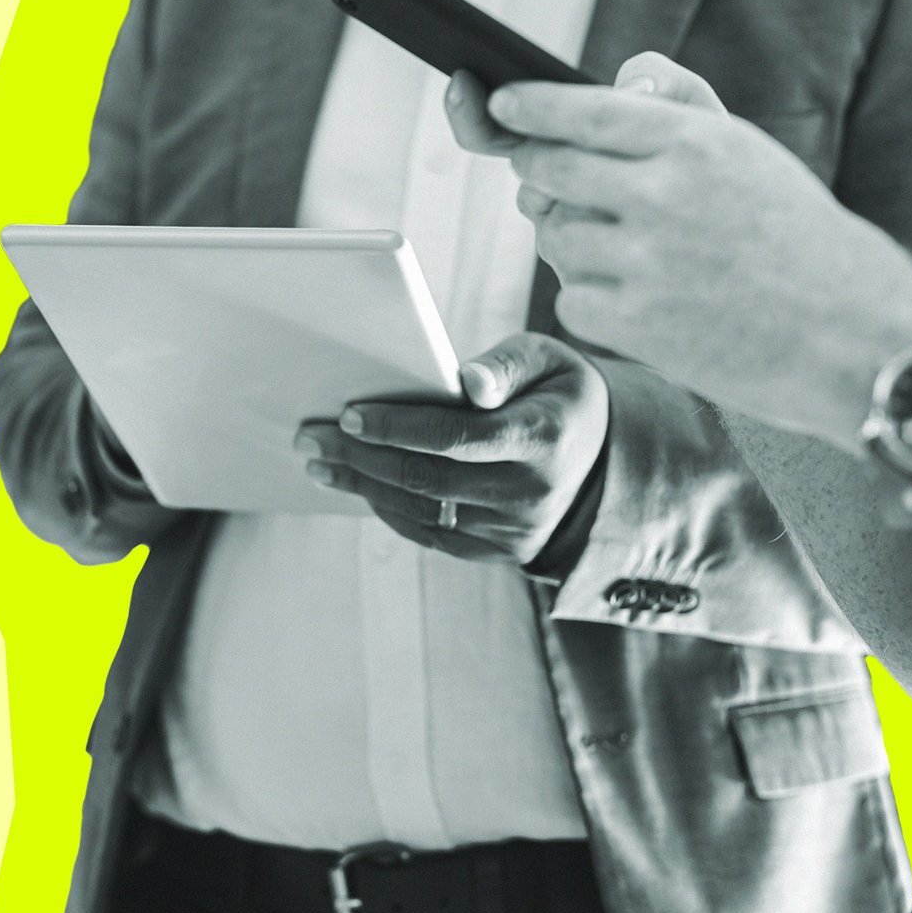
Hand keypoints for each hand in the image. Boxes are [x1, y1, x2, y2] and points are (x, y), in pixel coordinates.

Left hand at [294, 332, 608, 564]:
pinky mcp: (502, 551)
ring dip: (361, 484)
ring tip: (317, 459)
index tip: (349, 414)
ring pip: (421, 510)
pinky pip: (432, 534)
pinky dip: (387, 509)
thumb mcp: (547, 361)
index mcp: (544, 437)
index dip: (397, 428)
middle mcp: (531, 492)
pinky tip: (355, 483)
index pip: (457, 437)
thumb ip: (505, 364)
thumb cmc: (557, 394)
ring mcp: (515, 530)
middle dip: (359, 456)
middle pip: (426, 477)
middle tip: (309, 435)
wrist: (602, 461)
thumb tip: (467, 381)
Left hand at [445, 54, 911, 444]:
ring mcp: (646, 263)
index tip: (500, 103)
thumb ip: (682, 106)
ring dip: (571, 240)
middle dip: (539, 172)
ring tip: (633, 253)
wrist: (858, 339)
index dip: (529, 107)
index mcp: (696, 143)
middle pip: (548, 168)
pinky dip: (592, 299)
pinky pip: (570, 297)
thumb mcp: (752, 153)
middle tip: (551, 183)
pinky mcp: (636, 325)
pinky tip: (644, 300)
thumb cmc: (802, 242)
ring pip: (553, 236)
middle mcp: (665, 195)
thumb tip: (622, 74)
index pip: (583, 110)